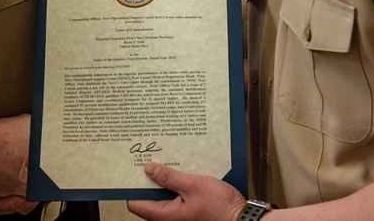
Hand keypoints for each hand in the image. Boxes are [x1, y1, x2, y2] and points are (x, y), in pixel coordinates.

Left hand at [127, 162, 244, 220]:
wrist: (241, 218)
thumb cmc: (221, 207)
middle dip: (148, 178)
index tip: (131, 169)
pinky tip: (181, 170)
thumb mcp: (194, 185)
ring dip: (164, 179)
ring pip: (162, 195)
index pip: (136, 203)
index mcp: (165, 215)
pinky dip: (175, 183)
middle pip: (148, 197)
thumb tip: (148, 169)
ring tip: (166, 161)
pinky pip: (174, 195)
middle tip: (150, 159)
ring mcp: (178, 215)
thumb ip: (170, 177)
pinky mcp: (188, 210)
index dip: (131, 186)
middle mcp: (169, 218)